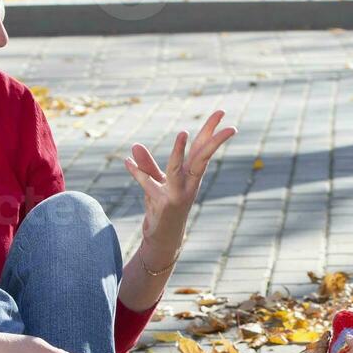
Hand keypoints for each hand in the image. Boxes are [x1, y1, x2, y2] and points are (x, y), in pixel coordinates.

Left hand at [123, 110, 236, 258]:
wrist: (163, 239)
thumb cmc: (163, 209)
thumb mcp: (154, 183)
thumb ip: (146, 165)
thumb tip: (135, 146)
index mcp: (190, 175)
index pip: (202, 149)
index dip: (211, 131)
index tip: (222, 113)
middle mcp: (188, 182)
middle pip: (202, 156)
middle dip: (212, 138)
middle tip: (225, 120)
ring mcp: (177, 194)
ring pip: (178, 169)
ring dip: (178, 152)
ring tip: (183, 133)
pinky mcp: (164, 204)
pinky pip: (149, 185)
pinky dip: (138, 175)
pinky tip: (127, 163)